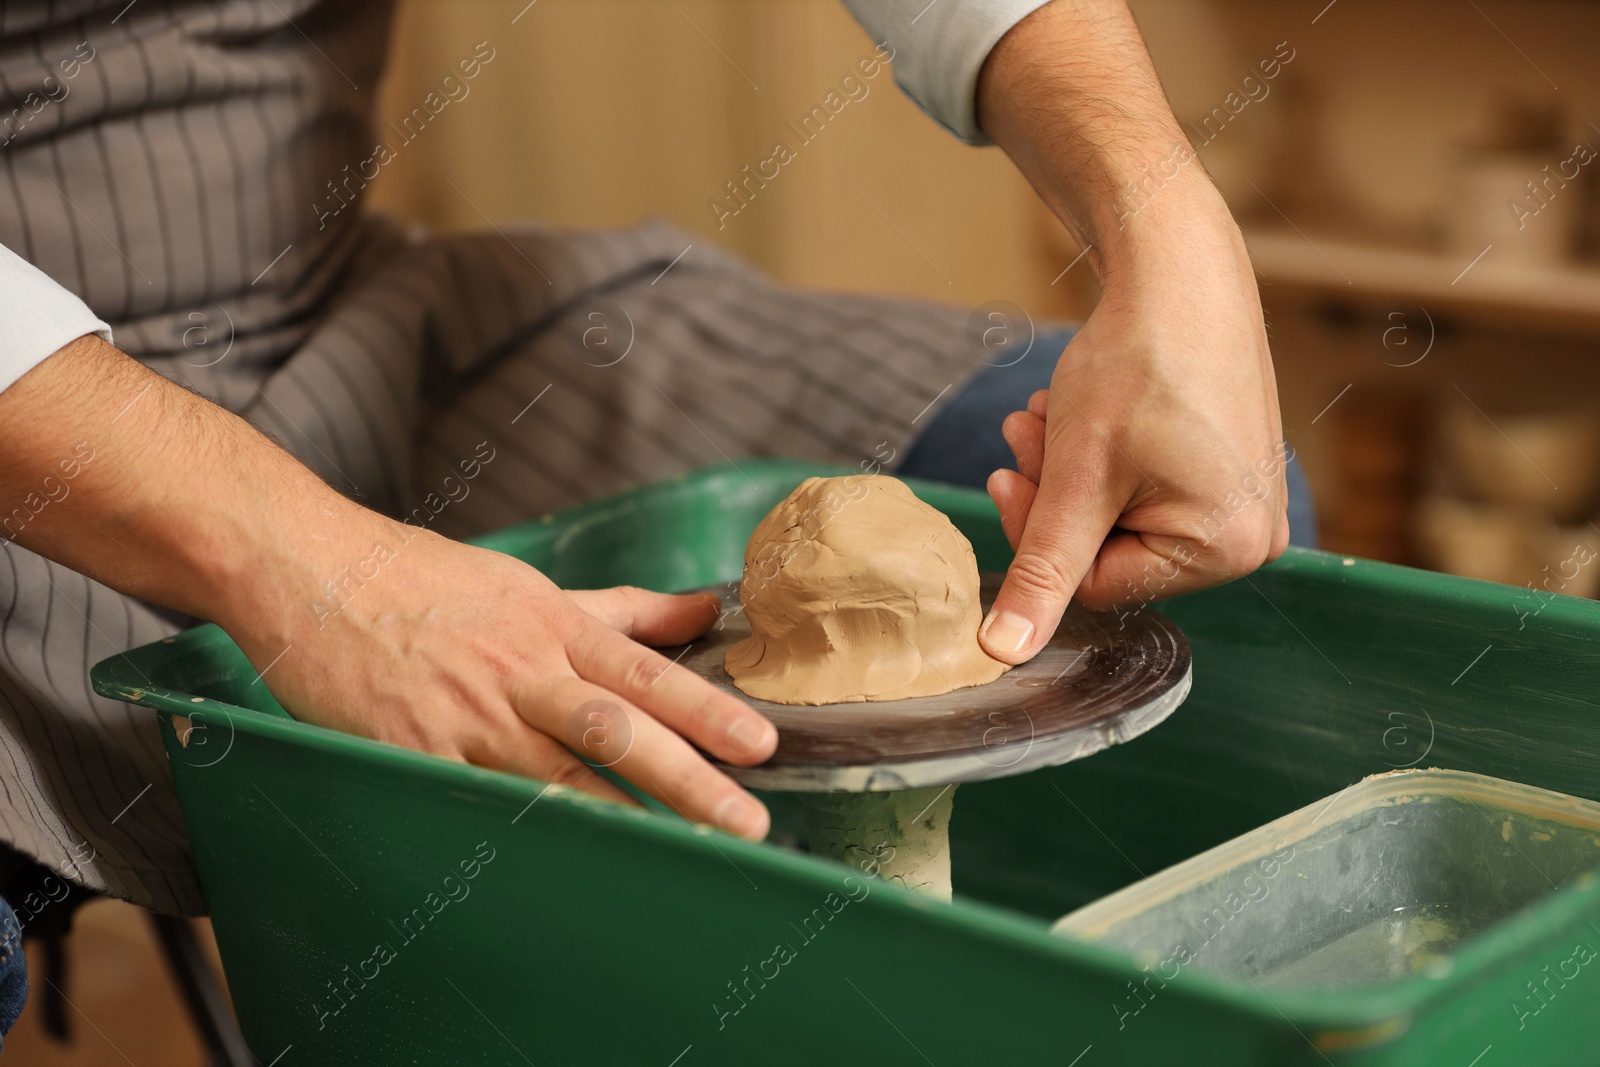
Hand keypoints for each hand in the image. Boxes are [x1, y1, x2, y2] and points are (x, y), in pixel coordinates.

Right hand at [222, 516, 778, 838]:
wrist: (314, 574)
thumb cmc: (427, 581)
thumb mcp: (533, 586)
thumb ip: (624, 609)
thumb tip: (704, 611)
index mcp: (554, 628)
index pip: (646, 673)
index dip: (706, 709)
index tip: (760, 744)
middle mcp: (521, 674)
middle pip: (615, 729)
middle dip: (685, 778)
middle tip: (746, 819)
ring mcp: (468, 719)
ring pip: (556, 776)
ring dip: (622, 818)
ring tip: (681, 857)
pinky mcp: (418, 757)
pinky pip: (482, 805)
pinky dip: (526, 834)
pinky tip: (568, 870)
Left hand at [981, 205, 1288, 661]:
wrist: (1181, 267)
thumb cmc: (1139, 364)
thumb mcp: (1076, 477)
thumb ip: (1041, 571)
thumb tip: (1000, 655)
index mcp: (1228, 549)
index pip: (1098, 584)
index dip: (1037, 533)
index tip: (1007, 474)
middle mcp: (1253, 536)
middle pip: (1110, 551)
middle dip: (1053, 496)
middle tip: (1022, 434)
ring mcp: (1246, 500)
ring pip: (1118, 514)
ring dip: (1067, 470)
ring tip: (1046, 412)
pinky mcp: (1229, 468)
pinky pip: (1145, 485)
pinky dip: (1100, 455)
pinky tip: (1078, 409)